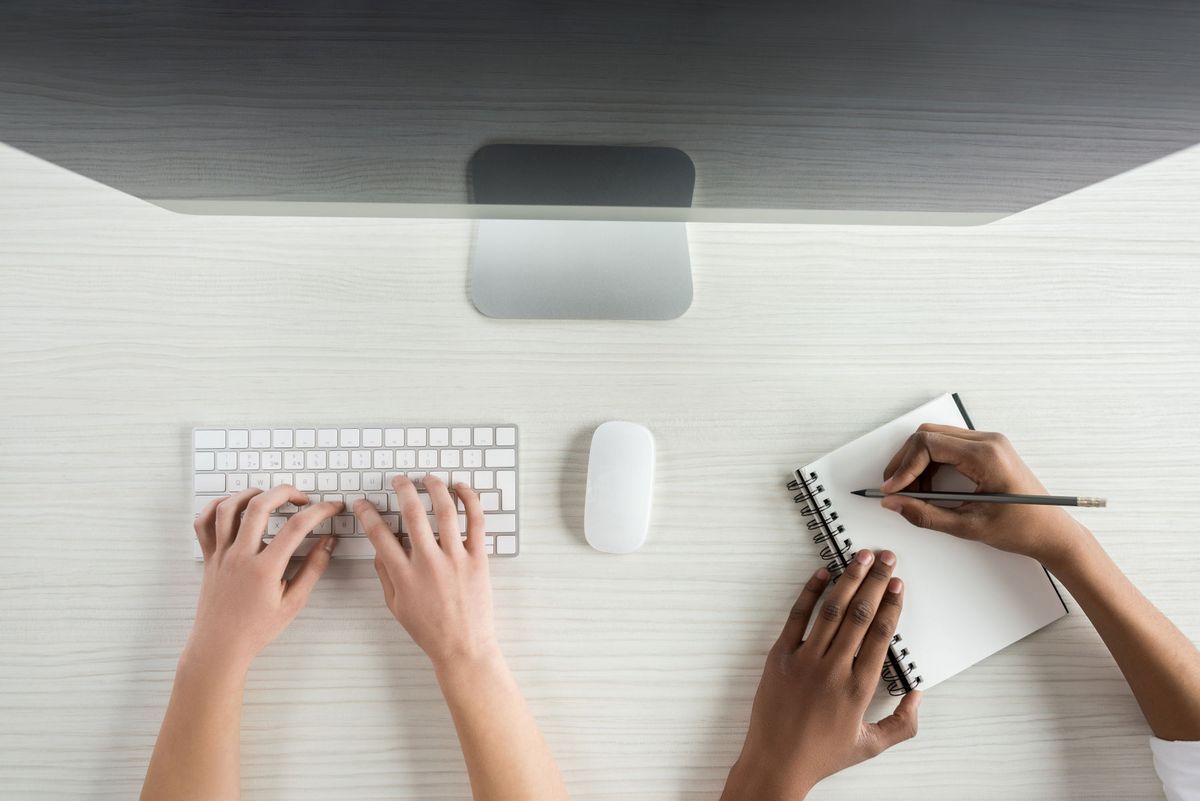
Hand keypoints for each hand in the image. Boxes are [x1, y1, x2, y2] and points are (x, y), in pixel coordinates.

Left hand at [189, 486, 342, 671]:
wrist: (220, 645)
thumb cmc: (256, 629)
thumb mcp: (294, 603)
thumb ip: (313, 569)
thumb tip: (329, 542)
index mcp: (264, 569)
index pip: (297, 527)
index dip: (320, 511)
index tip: (332, 507)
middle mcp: (239, 556)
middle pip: (260, 506)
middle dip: (286, 492)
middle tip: (302, 497)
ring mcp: (220, 554)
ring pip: (228, 507)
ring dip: (252, 493)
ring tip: (269, 497)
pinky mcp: (208, 557)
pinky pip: (203, 523)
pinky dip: (217, 506)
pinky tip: (234, 506)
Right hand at [353, 475, 497, 668]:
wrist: (463, 647)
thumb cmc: (429, 630)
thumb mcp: (396, 606)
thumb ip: (385, 576)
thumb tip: (379, 550)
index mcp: (404, 575)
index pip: (379, 535)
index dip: (367, 514)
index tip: (363, 504)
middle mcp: (428, 563)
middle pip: (412, 513)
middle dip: (402, 489)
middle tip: (398, 480)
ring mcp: (455, 559)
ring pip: (444, 511)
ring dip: (434, 488)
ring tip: (428, 478)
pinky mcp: (478, 559)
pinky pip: (476, 522)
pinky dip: (470, 500)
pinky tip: (461, 488)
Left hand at [722, 550, 920, 800]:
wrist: (777, 761)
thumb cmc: (822, 754)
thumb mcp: (871, 745)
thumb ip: (903, 723)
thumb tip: (918, 695)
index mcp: (859, 689)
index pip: (880, 635)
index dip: (891, 605)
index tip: (898, 584)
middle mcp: (834, 669)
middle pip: (860, 614)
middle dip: (875, 581)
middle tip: (887, 558)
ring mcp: (804, 660)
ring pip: (831, 610)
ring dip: (848, 579)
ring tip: (860, 557)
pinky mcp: (779, 657)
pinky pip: (797, 617)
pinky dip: (810, 593)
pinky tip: (822, 574)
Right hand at [879, 424, 1089, 568]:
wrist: (1052, 532)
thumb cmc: (1023, 528)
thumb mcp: (968, 526)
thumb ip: (926, 514)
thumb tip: (895, 503)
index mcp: (987, 455)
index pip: (928, 444)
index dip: (903, 467)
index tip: (892, 489)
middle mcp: (988, 442)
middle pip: (928, 435)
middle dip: (906, 462)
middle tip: (896, 490)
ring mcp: (988, 443)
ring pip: (935, 439)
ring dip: (917, 464)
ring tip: (913, 493)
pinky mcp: (986, 450)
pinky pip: (948, 446)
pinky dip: (931, 465)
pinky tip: (928, 488)